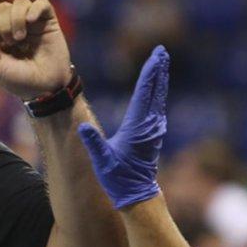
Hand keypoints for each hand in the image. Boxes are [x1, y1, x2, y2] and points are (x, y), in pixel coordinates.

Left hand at [0, 0, 71, 99]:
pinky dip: (35, 8)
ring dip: (17, 18)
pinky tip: (31, 20)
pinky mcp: (49, 22)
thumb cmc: (19, 81)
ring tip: (21, 37)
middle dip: (4, 24)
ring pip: (20, 2)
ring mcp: (32, 22)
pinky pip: (42, 2)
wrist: (45, 88)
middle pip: (3, 6)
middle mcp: (14, 25)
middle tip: (12, 42)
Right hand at [77, 46, 168, 209]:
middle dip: (159, 69)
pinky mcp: (154, 135)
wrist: (138, 195)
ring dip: (160, 79)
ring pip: (159, 98)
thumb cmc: (119, 179)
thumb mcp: (102, 162)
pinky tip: (157, 88)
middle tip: (162, 51)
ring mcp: (154, 130)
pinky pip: (157, 107)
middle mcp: (149, 125)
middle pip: (156, 91)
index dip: (150, 73)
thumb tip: (83, 127)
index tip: (156, 57)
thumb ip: (93, 143)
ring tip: (161, 62)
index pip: (144, 93)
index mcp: (137, 127)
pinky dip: (157, 92)